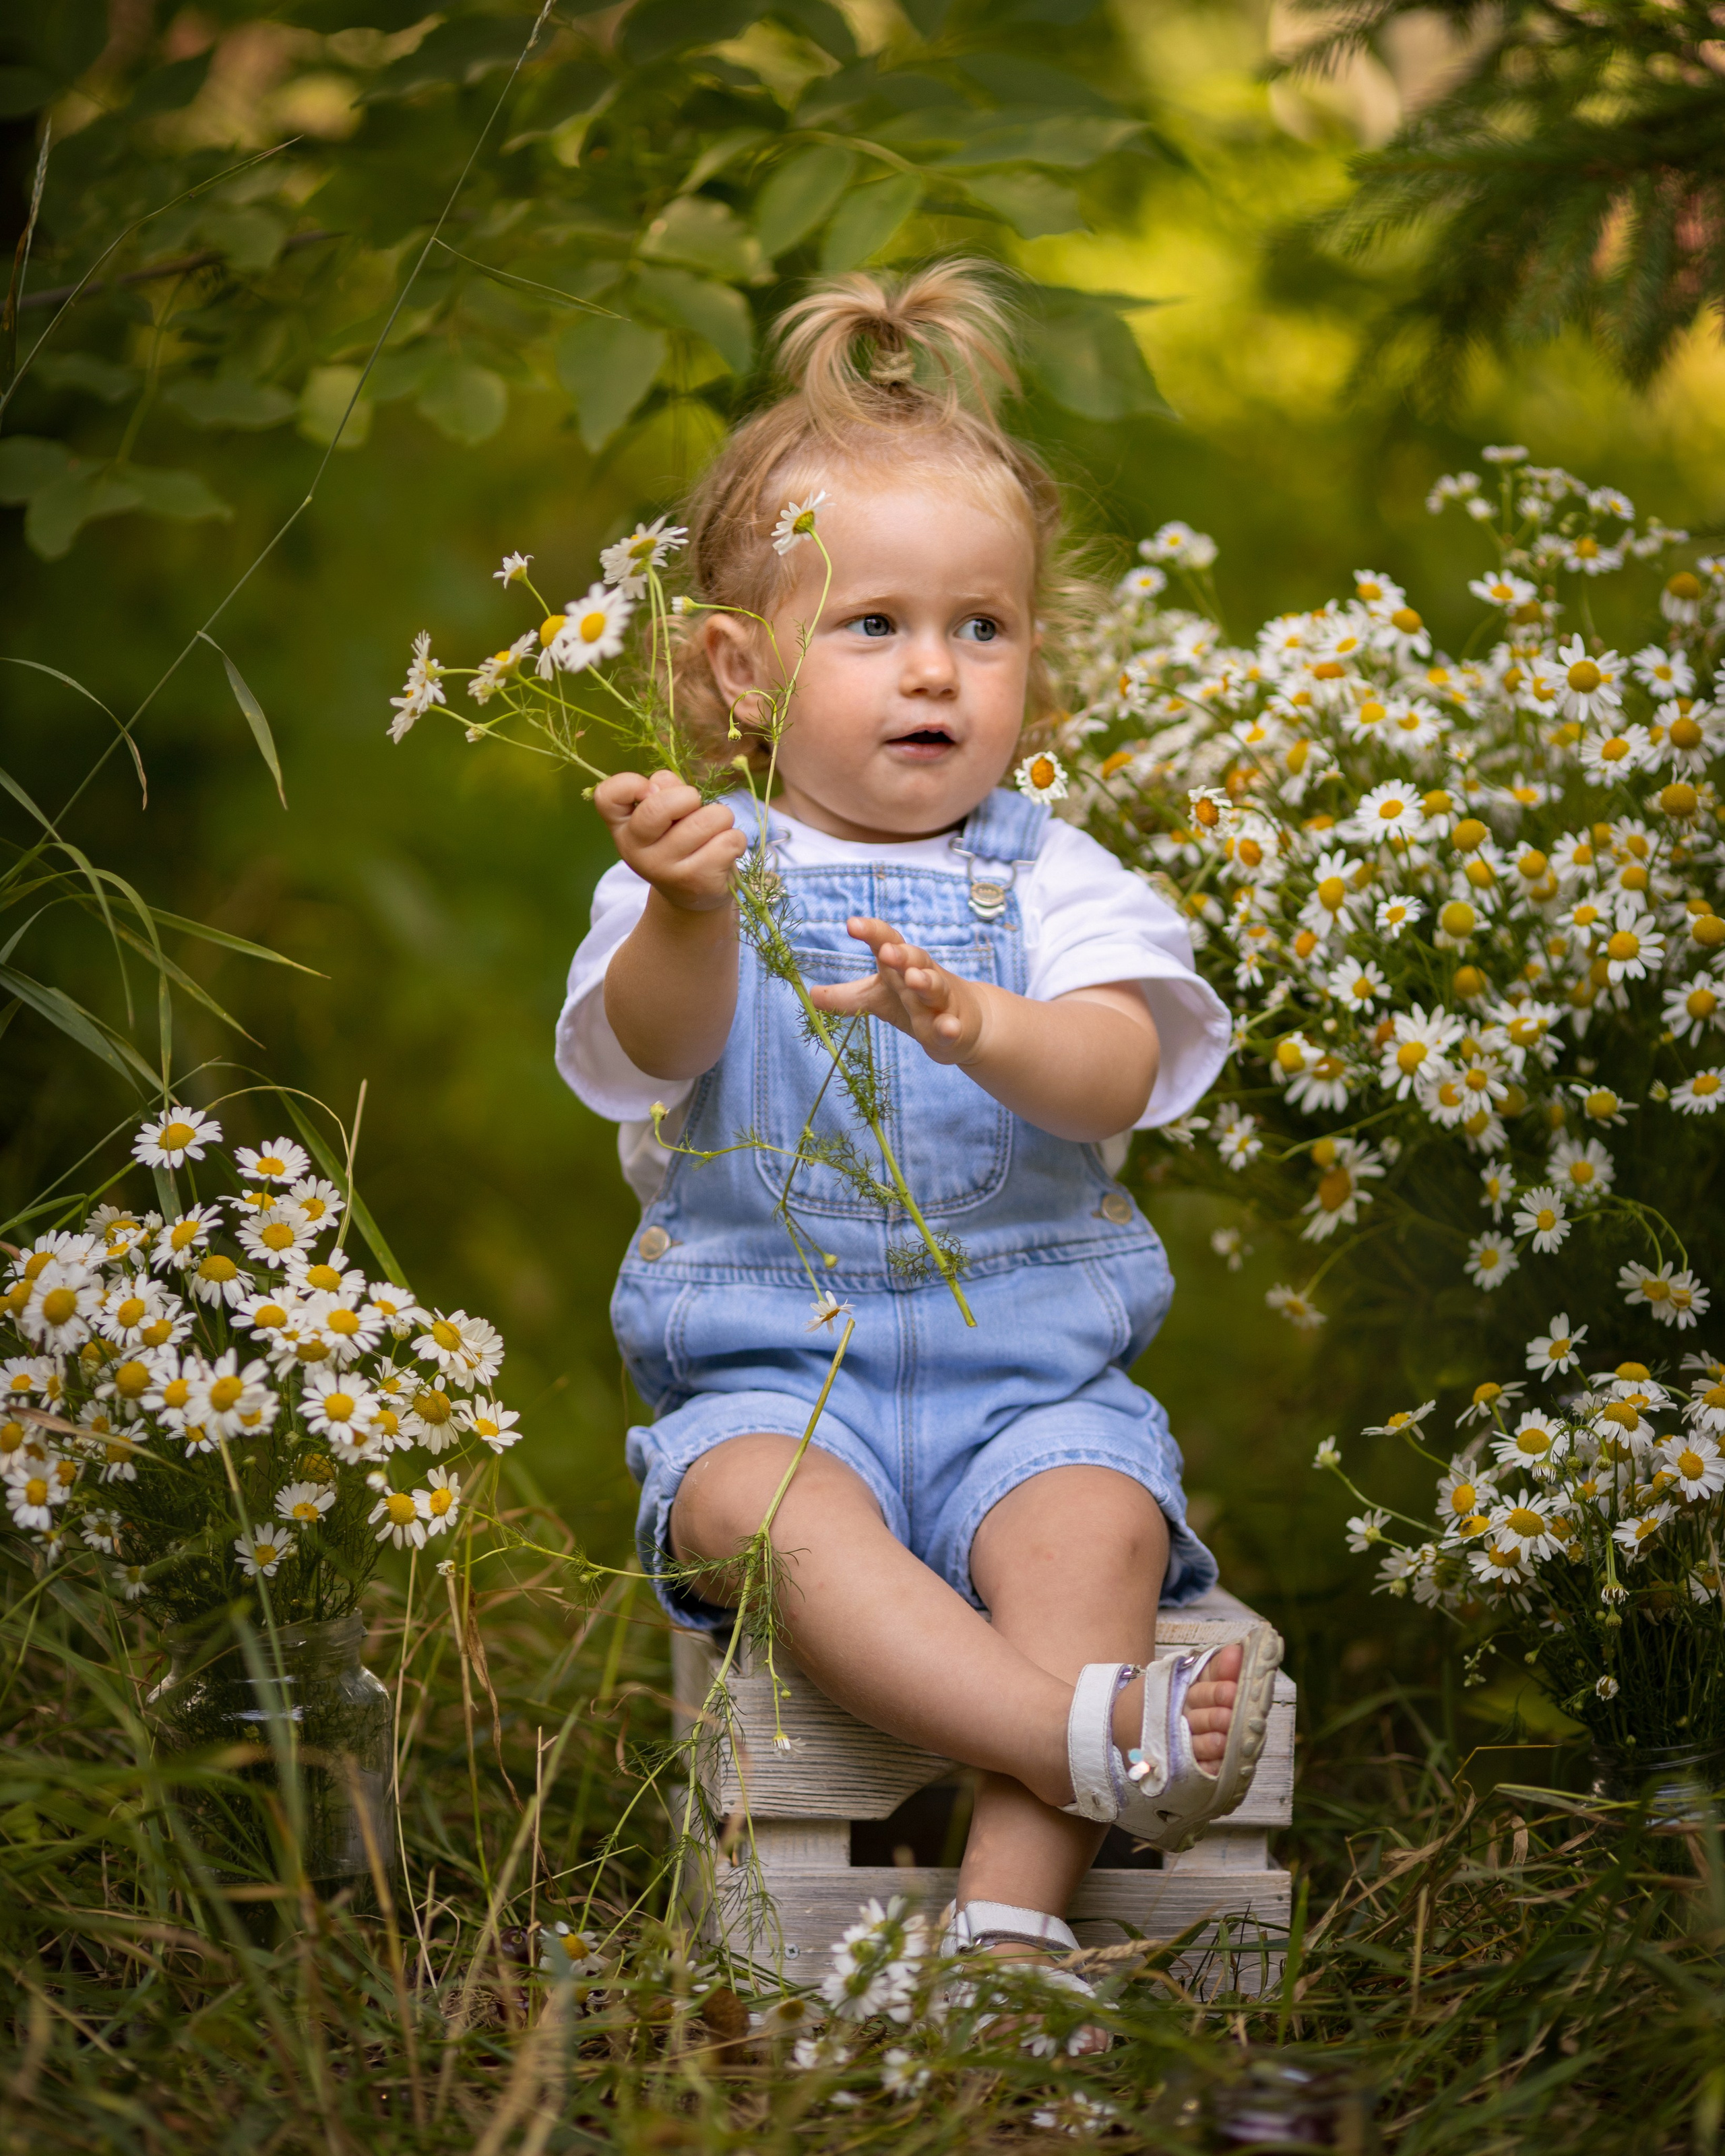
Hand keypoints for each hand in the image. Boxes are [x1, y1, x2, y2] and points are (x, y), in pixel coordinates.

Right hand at [594, 769, 747, 913]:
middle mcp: (635, 850)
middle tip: (695, 804)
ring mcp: (664, 870)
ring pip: (707, 820)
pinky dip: (735, 840)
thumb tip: (666, 783)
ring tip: (715, 830)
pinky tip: (724, 851)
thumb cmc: (677, 840)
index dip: (633, 784)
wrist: (692, 895)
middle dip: (689, 796)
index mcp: (622, 826)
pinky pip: (729, 841)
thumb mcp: (664, 815)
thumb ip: (663, 789)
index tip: (652, 791)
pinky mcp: (696, 882)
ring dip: (721, 817)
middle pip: (658, 807)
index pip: (608, 795)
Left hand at [806, 916, 987, 1066]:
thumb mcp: (876, 999)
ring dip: (926, 982)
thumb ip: (845, 998)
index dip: (871, 931)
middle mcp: (924, 976)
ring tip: (914, 979)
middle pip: (915, 959)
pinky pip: (952, 1027)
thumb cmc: (912, 1003)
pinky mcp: (954, 1028)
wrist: (964, 1023)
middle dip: (902, 954)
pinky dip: (950, 1027)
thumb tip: (810, 995)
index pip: (887, 940)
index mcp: (902, 964)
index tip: (851, 924)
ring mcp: (942, 1002)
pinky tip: (948, 1028)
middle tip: (886, 952)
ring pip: (935, 988)